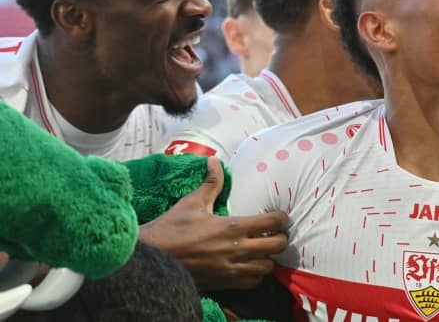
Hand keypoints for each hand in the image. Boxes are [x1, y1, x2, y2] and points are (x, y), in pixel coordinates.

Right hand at [138, 157, 287, 290]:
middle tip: (275, 232)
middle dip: (281, 238)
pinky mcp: (225, 284)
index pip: (272, 223)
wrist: (151, 260)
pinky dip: (256, 274)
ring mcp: (232, 269)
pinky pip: (252, 282)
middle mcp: (237, 250)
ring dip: (269, 258)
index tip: (279, 216)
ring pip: (267, 268)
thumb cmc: (171, 229)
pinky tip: (249, 265)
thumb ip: (211, 183)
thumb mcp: (192, 202)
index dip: (281, 218)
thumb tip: (214, 161)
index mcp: (232, 227)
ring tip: (263, 250)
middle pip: (277, 246)